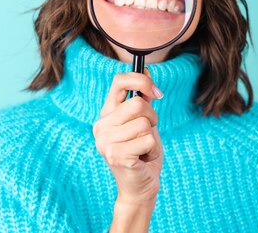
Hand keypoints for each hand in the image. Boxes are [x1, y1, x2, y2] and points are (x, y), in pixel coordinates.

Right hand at [93, 68, 163, 206]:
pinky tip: (143, 158)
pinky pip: (148, 140)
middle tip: (148, 133)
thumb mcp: (145, 121)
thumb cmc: (143, 153)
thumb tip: (147, 69)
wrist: (140, 187)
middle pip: (138, 104)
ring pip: (145, 123)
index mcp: (106, 114)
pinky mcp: (116, 156)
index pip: (119, 81)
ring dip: (152, 136)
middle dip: (152, 117)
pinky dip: (152, 149)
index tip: (156, 93)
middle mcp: (101, 126)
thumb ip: (143, 98)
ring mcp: (106, 141)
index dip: (141, 81)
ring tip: (144, 148)